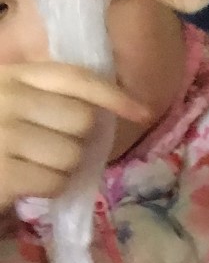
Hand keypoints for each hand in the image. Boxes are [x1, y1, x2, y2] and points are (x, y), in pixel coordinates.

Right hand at [0, 62, 149, 207]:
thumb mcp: (8, 101)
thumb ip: (42, 96)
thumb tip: (100, 107)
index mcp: (9, 75)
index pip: (71, 77)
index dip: (111, 93)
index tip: (140, 110)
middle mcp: (5, 98)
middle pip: (81, 120)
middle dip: (77, 140)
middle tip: (52, 147)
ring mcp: (2, 134)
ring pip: (72, 156)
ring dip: (62, 168)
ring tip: (35, 165)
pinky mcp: (3, 172)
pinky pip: (55, 182)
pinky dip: (49, 188)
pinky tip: (28, 182)